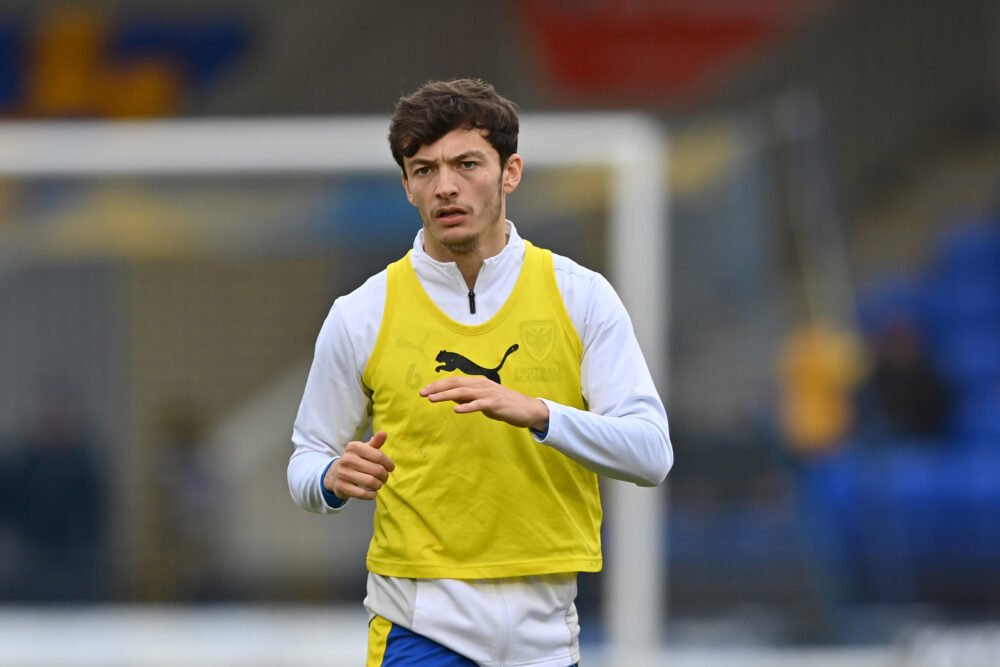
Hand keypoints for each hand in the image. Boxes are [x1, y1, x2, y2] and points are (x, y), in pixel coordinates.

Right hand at [324, 431, 394, 500]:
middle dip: (384, 476)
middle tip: (384, 477)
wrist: (334, 474)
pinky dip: (371, 495)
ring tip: (378, 484)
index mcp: (354, 447)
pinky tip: (373, 492)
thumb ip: (375, 443)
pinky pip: (362, 493)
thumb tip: (384, 433)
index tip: (390, 468)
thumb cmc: (355, 460)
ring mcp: (343, 473)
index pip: (379, 456)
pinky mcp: (341, 487)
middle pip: (376, 470)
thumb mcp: (364, 450)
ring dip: (379, 485)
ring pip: (371, 482)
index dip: (388, 463)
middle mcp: (347, 459)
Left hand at [420, 376, 549, 430]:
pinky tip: (456, 410)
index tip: (424, 390)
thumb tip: (451, 398)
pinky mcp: (495, 403)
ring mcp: (489, 393)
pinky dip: (466, 406)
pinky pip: (478, 404)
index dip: (438, 385)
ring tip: (432, 399)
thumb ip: (469, 398)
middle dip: (437, 388)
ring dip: (446, 395)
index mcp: (478, 383)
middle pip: (455, 384)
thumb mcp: (484, 400)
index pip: (454, 381)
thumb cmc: (505, 405)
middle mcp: (482, 385)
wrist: (528, 409)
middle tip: (422, 393)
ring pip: (463, 392)